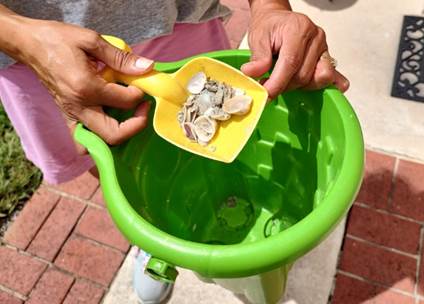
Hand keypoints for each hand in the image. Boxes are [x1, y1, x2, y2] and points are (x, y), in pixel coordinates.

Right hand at [16, 19, 153, 144]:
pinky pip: (84, 140)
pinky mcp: (67, 117)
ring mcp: (72, 115)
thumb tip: (146, 67)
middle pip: (115, 134)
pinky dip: (100, 138)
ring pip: (101, 142)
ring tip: (129, 116)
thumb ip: (121, 58)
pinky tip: (109, 121)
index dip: (140, 93)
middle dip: (136, 125)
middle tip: (142, 108)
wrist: (29, 44)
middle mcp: (79, 107)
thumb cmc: (57, 39)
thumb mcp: (91, 40)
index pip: (125, 101)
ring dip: (120, 133)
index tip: (142, 82)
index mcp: (86, 87)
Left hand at [242, 6, 348, 98]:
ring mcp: (323, 48)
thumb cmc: (269, 26)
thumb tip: (251, 73)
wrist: (277, 19)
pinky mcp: (326, 57)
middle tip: (267, 85)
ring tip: (282, 80)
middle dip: (283, 86)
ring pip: (314, 79)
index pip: (291, 62)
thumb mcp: (258, 37)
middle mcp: (315, 37)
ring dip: (296, 86)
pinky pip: (331, 76)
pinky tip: (319, 88)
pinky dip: (321, 85)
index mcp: (298, 28)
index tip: (266, 94)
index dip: (278, 83)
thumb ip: (258, 56)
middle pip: (303, 75)